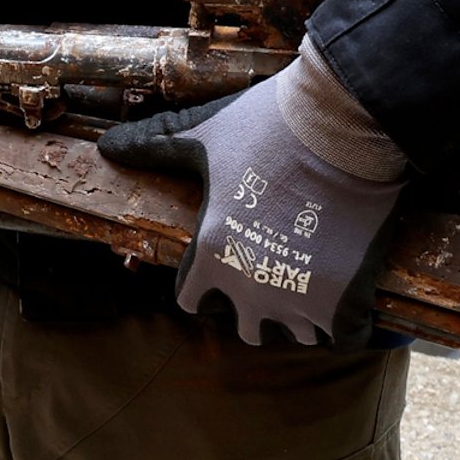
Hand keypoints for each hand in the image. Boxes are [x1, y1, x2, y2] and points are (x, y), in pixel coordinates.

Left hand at [97, 41, 408, 348]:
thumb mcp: (203, 132)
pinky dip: (348, 323)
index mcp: (212, 253)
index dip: (207, 285)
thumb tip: (108, 145)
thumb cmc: (269, 125)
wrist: (343, 121)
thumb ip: (155, 146)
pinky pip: (345, 338)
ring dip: (304, 315)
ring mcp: (299, 298)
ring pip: (297, 334)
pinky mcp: (346, 299)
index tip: (228, 265)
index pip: (193, 301)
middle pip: (248, 327)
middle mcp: (250, 286)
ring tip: (316, 282)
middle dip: (258, 306)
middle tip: (278, 273)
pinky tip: (351, 298)